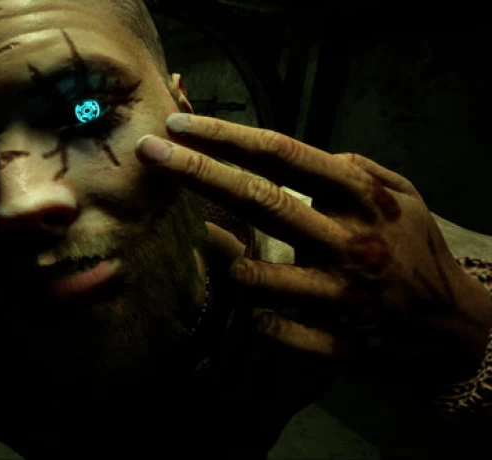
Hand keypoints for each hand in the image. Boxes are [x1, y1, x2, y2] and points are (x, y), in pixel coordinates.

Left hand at [136, 114, 491, 382]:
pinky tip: (241, 307)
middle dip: (197, 172)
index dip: (227, 137)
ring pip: (255, 277)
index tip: (179, 123)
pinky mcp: (336, 344)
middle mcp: (348, 243)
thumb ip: (355, 169)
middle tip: (149, 152)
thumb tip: (300, 154)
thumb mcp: (404, 196)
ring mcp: (341, 298)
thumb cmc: (416, 251)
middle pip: (260, 201)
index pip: (283, 156)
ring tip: (194, 240)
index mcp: (361, 199)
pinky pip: (272, 331)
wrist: (455, 327)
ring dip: (215, 257)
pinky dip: (250, 318)